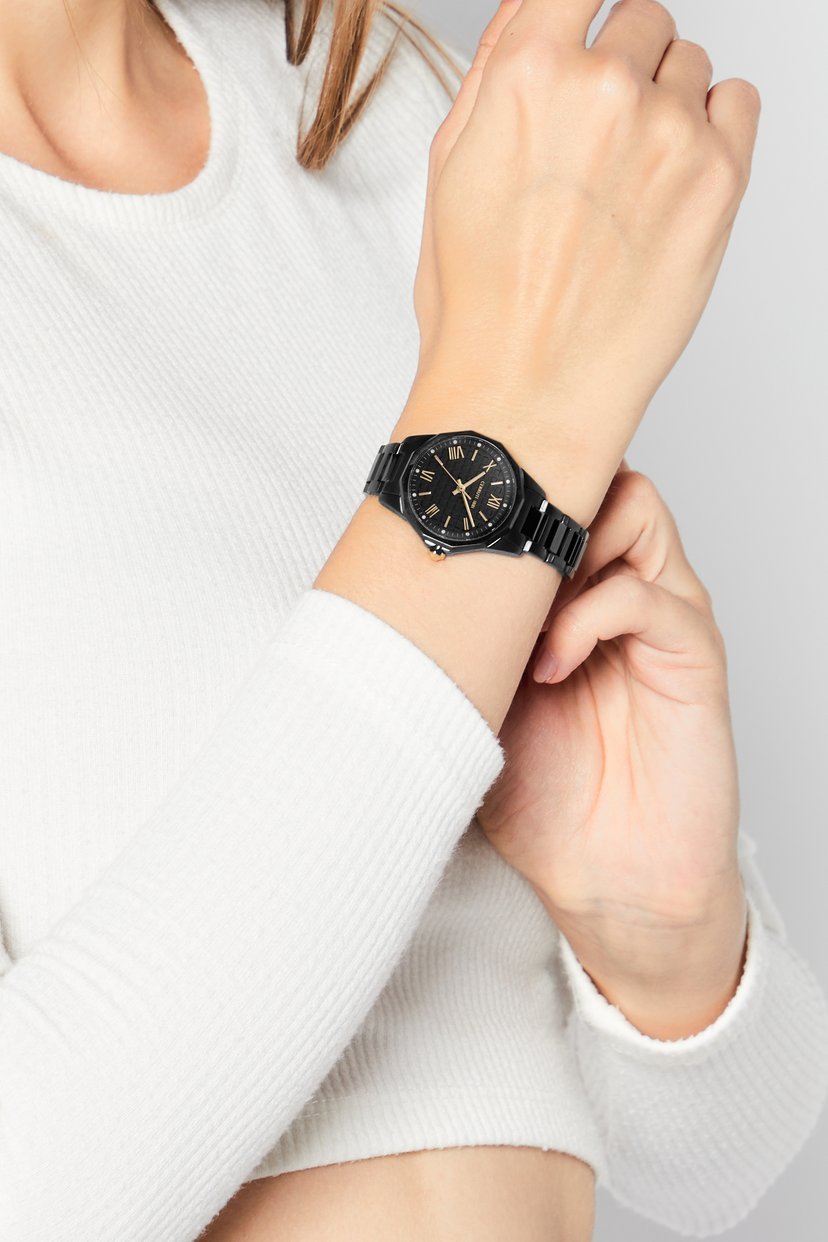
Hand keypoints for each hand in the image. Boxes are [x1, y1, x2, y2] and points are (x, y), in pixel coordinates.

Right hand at [405, 0, 760, 524]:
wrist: (527, 395)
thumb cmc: (481, 303)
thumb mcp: (452, 168)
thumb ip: (498, 71)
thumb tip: (534, 8)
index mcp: (529, 73)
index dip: (583, 13)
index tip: (589, 33)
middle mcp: (606, 88)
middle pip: (642, 18)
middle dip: (622, 67)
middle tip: (599, 141)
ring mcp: (671, 132)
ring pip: (690, 62)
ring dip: (666, 101)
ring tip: (630, 179)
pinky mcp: (720, 180)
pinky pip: (739, 100)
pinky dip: (713, 124)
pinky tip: (673, 178)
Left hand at [476, 464, 748, 1037]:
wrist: (610, 883)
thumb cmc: (545, 799)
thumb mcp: (472, 705)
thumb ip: (456, 644)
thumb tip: (382, 591)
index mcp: (567, 593)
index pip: (547, 493)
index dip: (500, 487)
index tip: (441, 511)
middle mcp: (617, 589)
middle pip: (594, 475)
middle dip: (534, 498)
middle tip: (482, 550)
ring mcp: (660, 617)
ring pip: (633, 508)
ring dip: (566, 545)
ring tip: (521, 617)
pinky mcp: (693, 656)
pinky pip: (649, 596)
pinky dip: (590, 617)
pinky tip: (551, 666)